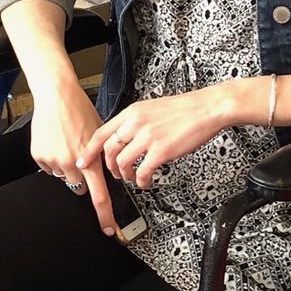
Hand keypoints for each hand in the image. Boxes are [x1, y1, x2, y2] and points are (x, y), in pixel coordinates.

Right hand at [29, 78, 118, 234]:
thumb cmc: (80, 111)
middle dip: (81, 176)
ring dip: (66, 166)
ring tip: (67, 142)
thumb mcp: (99, 134)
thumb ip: (100, 158)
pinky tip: (55, 141)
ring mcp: (54, 161)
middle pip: (79, 185)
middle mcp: (72, 164)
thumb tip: (100, 174)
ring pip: (63, 176)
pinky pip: (48, 167)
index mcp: (90, 161)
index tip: (109, 229)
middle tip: (80, 156)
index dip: (105, 215)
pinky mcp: (39, 156)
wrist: (57, 96)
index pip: (100, 196)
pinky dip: (52, 158)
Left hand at [78, 87, 235, 190]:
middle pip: (109, 150)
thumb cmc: (185, 109)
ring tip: (132, 178)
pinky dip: (141, 181)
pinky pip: (142, 171)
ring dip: (125, 175)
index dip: (89, 150)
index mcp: (132, 112)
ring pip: (123, 163)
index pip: (101, 132)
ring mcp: (147, 137)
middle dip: (110, 167)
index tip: (83, 160)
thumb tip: (125, 135)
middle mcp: (136, 123)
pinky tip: (145, 181)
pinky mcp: (161, 150)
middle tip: (116, 174)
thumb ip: (136, 121)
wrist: (207, 108)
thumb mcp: (152, 108)